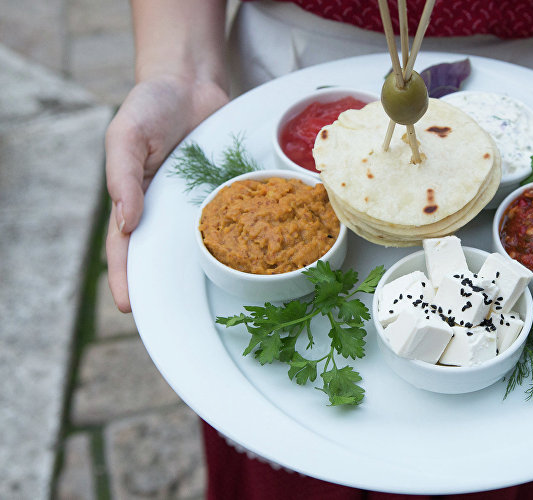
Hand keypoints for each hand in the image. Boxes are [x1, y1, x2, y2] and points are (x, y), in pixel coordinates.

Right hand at [105, 75, 227, 311]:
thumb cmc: (150, 106)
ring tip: (221, 301)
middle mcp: (165, 207)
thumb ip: (123, 177)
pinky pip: (233, 217)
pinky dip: (244, 237)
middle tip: (176, 319)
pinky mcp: (226, 191)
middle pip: (164, 255)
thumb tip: (128, 222)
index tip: (130, 307)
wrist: (190, 81)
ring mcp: (196, 202)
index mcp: (134, 199)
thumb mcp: (125, 136)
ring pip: (202, 243)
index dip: (125, 277)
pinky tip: (258, 258)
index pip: (124, 247)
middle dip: (168, 287)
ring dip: (210, 269)